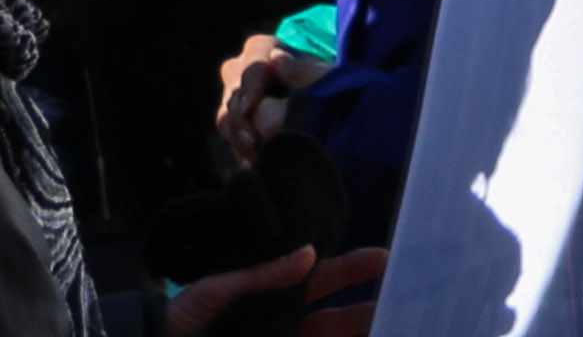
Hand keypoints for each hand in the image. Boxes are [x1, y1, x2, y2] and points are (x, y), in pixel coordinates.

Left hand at [164, 243, 384, 336]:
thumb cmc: (177, 322)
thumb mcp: (213, 290)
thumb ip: (257, 274)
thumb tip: (309, 252)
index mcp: (268, 295)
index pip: (318, 278)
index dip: (350, 268)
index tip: (383, 256)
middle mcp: (280, 322)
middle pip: (334, 314)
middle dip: (368, 303)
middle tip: (405, 288)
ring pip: (330, 336)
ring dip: (360, 327)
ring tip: (393, 320)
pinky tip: (368, 334)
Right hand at [214, 32, 316, 165]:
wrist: (317, 94)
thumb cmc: (320, 79)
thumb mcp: (320, 73)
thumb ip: (302, 69)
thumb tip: (277, 61)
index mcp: (261, 50)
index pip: (251, 65)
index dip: (250, 85)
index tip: (251, 106)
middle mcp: (240, 71)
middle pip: (233, 94)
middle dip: (240, 119)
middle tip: (252, 141)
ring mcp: (234, 98)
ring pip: (226, 118)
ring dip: (240, 138)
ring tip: (257, 157)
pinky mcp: (235, 124)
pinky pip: (231, 138)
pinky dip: (242, 151)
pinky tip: (254, 164)